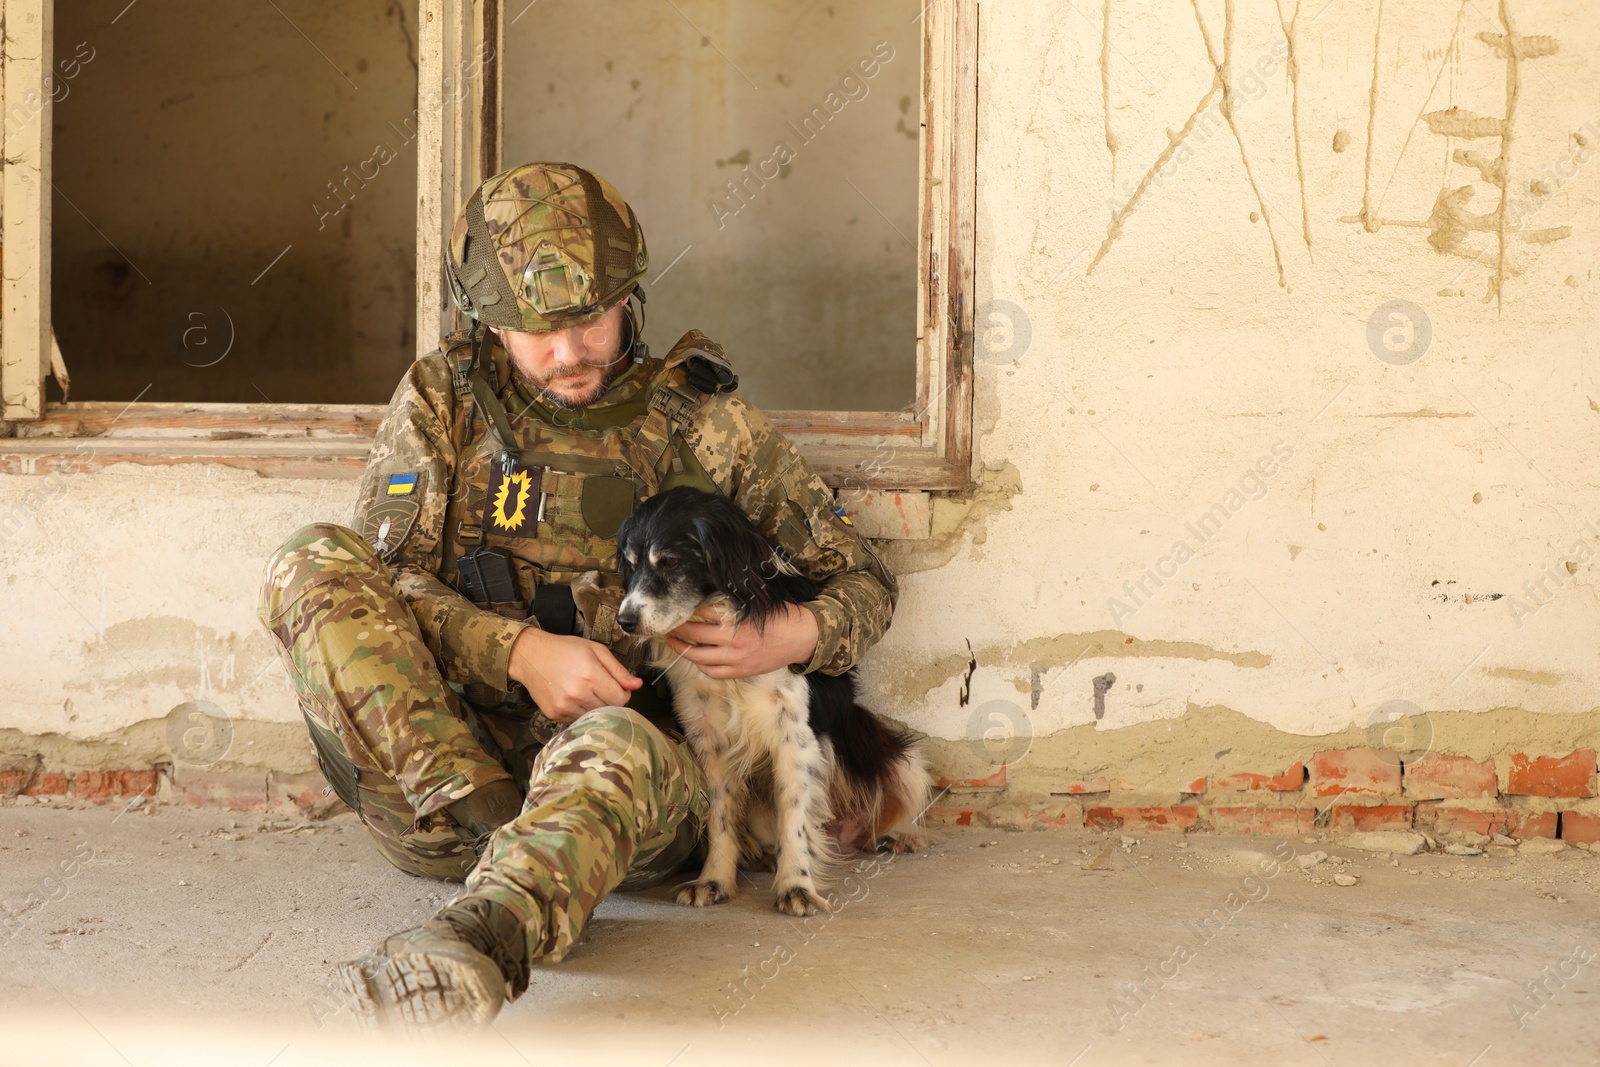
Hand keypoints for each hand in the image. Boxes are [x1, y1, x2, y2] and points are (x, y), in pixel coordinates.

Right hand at [507, 627, 641, 723]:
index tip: (617, 687)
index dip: (623, 694)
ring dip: (595, 707)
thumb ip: (618, 669)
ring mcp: (565, 706)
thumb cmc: (565, 650)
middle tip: (600, 687)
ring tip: (586, 691)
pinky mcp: (555, 715)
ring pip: (594, 717)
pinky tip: (573, 697)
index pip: (620, 699)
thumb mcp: (595, 650)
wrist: (530, 656)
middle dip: (610, 700)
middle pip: (609, 710)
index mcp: (590, 675)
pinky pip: (578, 720)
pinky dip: (580, 712)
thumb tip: (637, 685)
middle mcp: (578, 693)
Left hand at [664, 603, 818, 679]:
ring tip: (673, 643)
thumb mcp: (758, 605)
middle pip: (697, 635)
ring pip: (701, 658)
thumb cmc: (781, 617)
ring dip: (684, 650)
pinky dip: (702, 666)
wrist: (802, 638)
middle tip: (667, 624)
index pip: (704, 613)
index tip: (678, 608)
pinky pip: (715, 672)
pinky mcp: (742, 671)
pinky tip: (696, 659)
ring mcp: (737, 659)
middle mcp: (735, 642)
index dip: (688, 611)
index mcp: (738, 621)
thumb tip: (709, 600)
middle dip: (679, 629)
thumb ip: (734, 604)